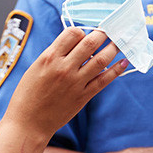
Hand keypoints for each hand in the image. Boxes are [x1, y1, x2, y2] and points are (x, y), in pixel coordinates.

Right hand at [4, 28, 127, 137]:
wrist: (28, 122)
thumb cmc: (28, 94)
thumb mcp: (36, 67)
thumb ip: (55, 55)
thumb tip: (74, 43)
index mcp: (49, 57)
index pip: (72, 33)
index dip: (82, 31)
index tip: (86, 33)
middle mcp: (64, 68)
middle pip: (90, 43)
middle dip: (102, 34)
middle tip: (110, 31)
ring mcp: (75, 82)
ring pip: (100, 60)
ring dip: (112, 49)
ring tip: (119, 43)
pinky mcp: (83, 96)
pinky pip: (103, 80)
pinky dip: (116, 70)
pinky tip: (123, 62)